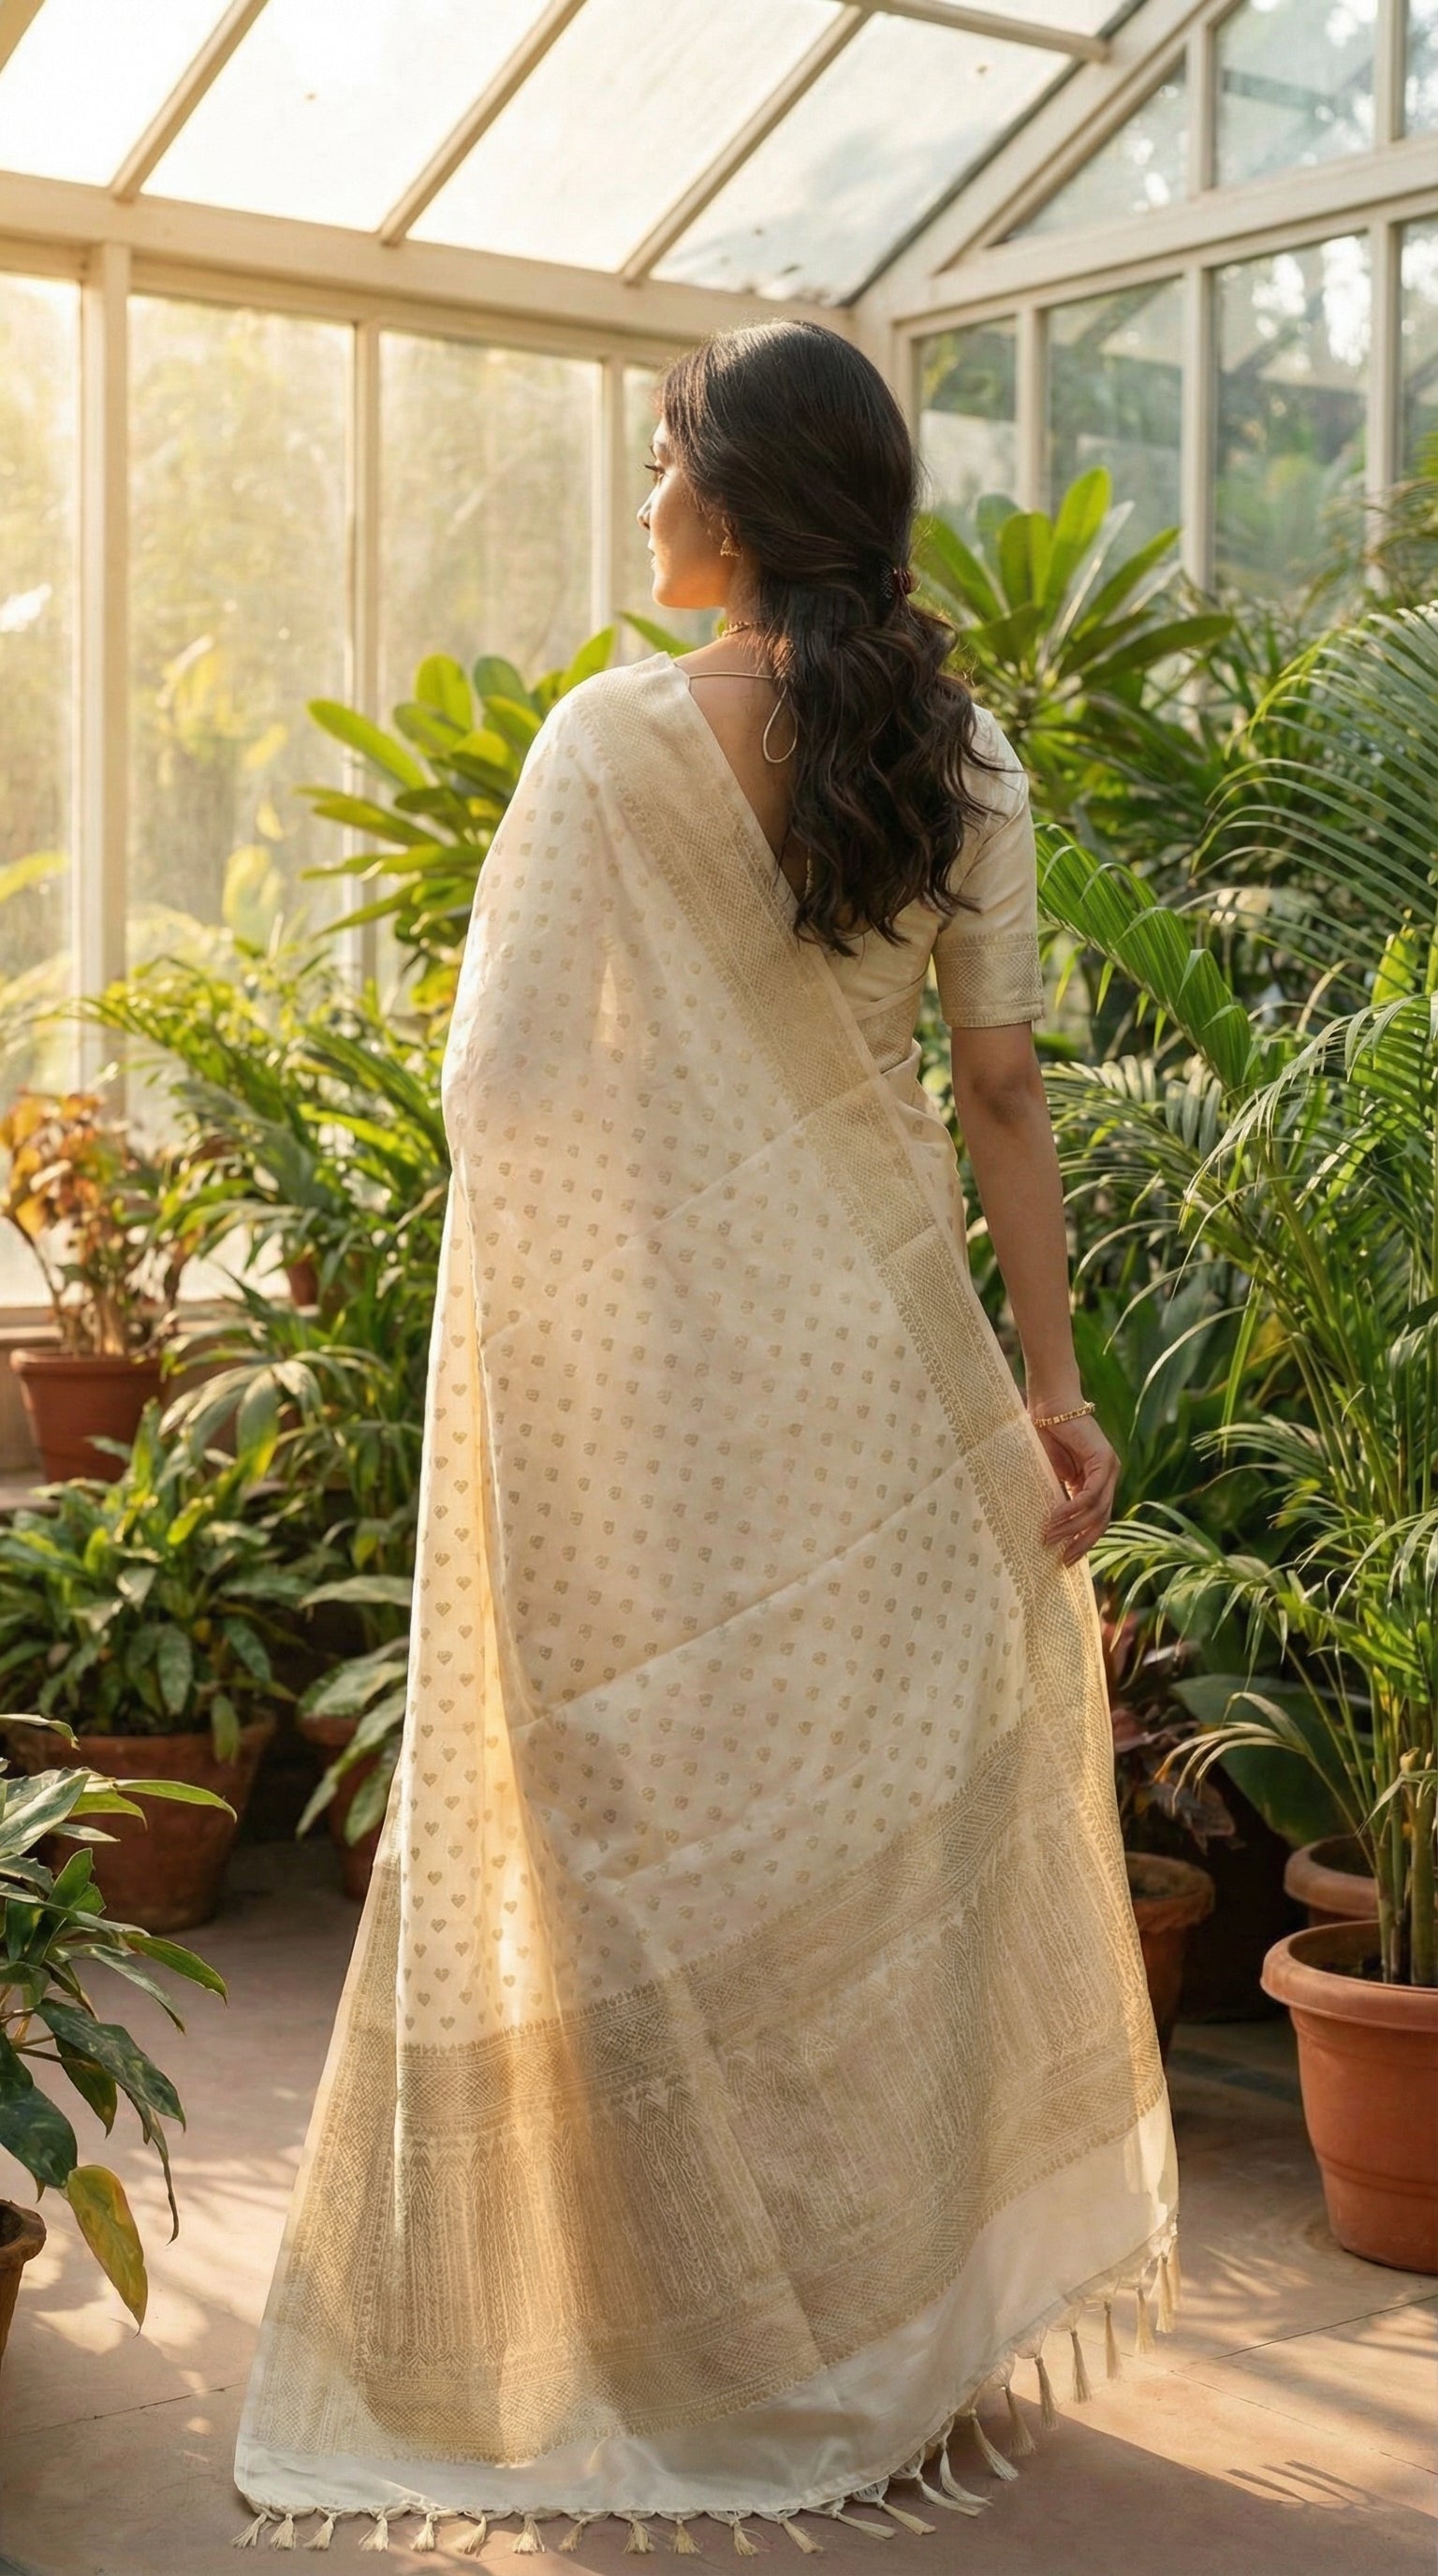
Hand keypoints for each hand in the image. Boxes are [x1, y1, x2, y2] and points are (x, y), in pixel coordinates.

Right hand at [1031, 1408, 1119, 1564]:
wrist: (1048, 1404)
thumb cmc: (1045, 1435)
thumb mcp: (1052, 1474)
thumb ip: (1058, 1496)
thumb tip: (1050, 1529)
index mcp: (1096, 1482)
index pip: (1096, 1521)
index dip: (1083, 1542)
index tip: (1066, 1560)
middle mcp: (1108, 1477)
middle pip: (1101, 1521)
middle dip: (1081, 1543)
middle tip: (1062, 1559)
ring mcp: (1110, 1468)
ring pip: (1097, 1510)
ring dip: (1071, 1527)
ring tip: (1048, 1536)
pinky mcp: (1104, 1459)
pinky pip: (1092, 1493)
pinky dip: (1073, 1508)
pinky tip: (1056, 1517)